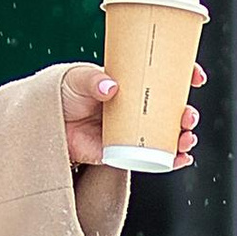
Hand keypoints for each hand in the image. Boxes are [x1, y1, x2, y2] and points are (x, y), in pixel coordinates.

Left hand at [62, 60, 202, 171]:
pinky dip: (170, 160)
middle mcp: (133, 107)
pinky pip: (151, 158)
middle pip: (170, 110)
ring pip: (166, 134)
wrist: (39, 121)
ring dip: (183, 137)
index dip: (184, 75)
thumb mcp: (76, 79)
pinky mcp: (120, 152)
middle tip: (188, 116)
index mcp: (128, 83)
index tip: (197, 77)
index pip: (163, 76)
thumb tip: (111, 87)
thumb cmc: (59, 94)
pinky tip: (181, 159)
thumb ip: (93, 81)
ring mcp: (129, 130)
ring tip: (187, 138)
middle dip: (187, 113)